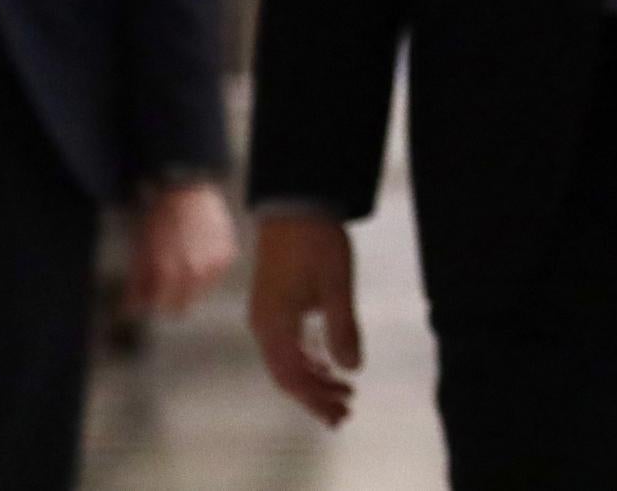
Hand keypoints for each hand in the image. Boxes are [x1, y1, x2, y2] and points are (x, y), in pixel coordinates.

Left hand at [128, 181, 236, 316]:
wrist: (187, 192)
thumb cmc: (159, 221)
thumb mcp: (140, 253)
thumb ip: (137, 284)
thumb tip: (132, 307)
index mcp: (168, 274)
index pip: (159, 307)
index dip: (150, 302)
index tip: (147, 296)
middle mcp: (194, 274)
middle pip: (183, 306)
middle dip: (171, 298)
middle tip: (165, 283)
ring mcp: (214, 265)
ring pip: (201, 291)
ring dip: (192, 284)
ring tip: (183, 262)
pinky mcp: (228, 256)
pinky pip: (216, 274)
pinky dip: (207, 269)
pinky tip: (198, 252)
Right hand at [248, 214, 361, 425]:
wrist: (295, 205)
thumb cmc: (316, 243)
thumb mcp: (337, 285)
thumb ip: (342, 328)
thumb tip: (352, 368)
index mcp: (274, 326)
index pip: (292, 377)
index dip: (315, 399)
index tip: (340, 413)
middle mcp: (264, 326)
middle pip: (287, 374)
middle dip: (315, 395)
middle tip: (345, 410)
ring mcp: (266, 315)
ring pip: (287, 359)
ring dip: (313, 377)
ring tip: (343, 390)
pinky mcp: (274, 304)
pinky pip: (287, 343)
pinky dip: (308, 357)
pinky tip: (327, 361)